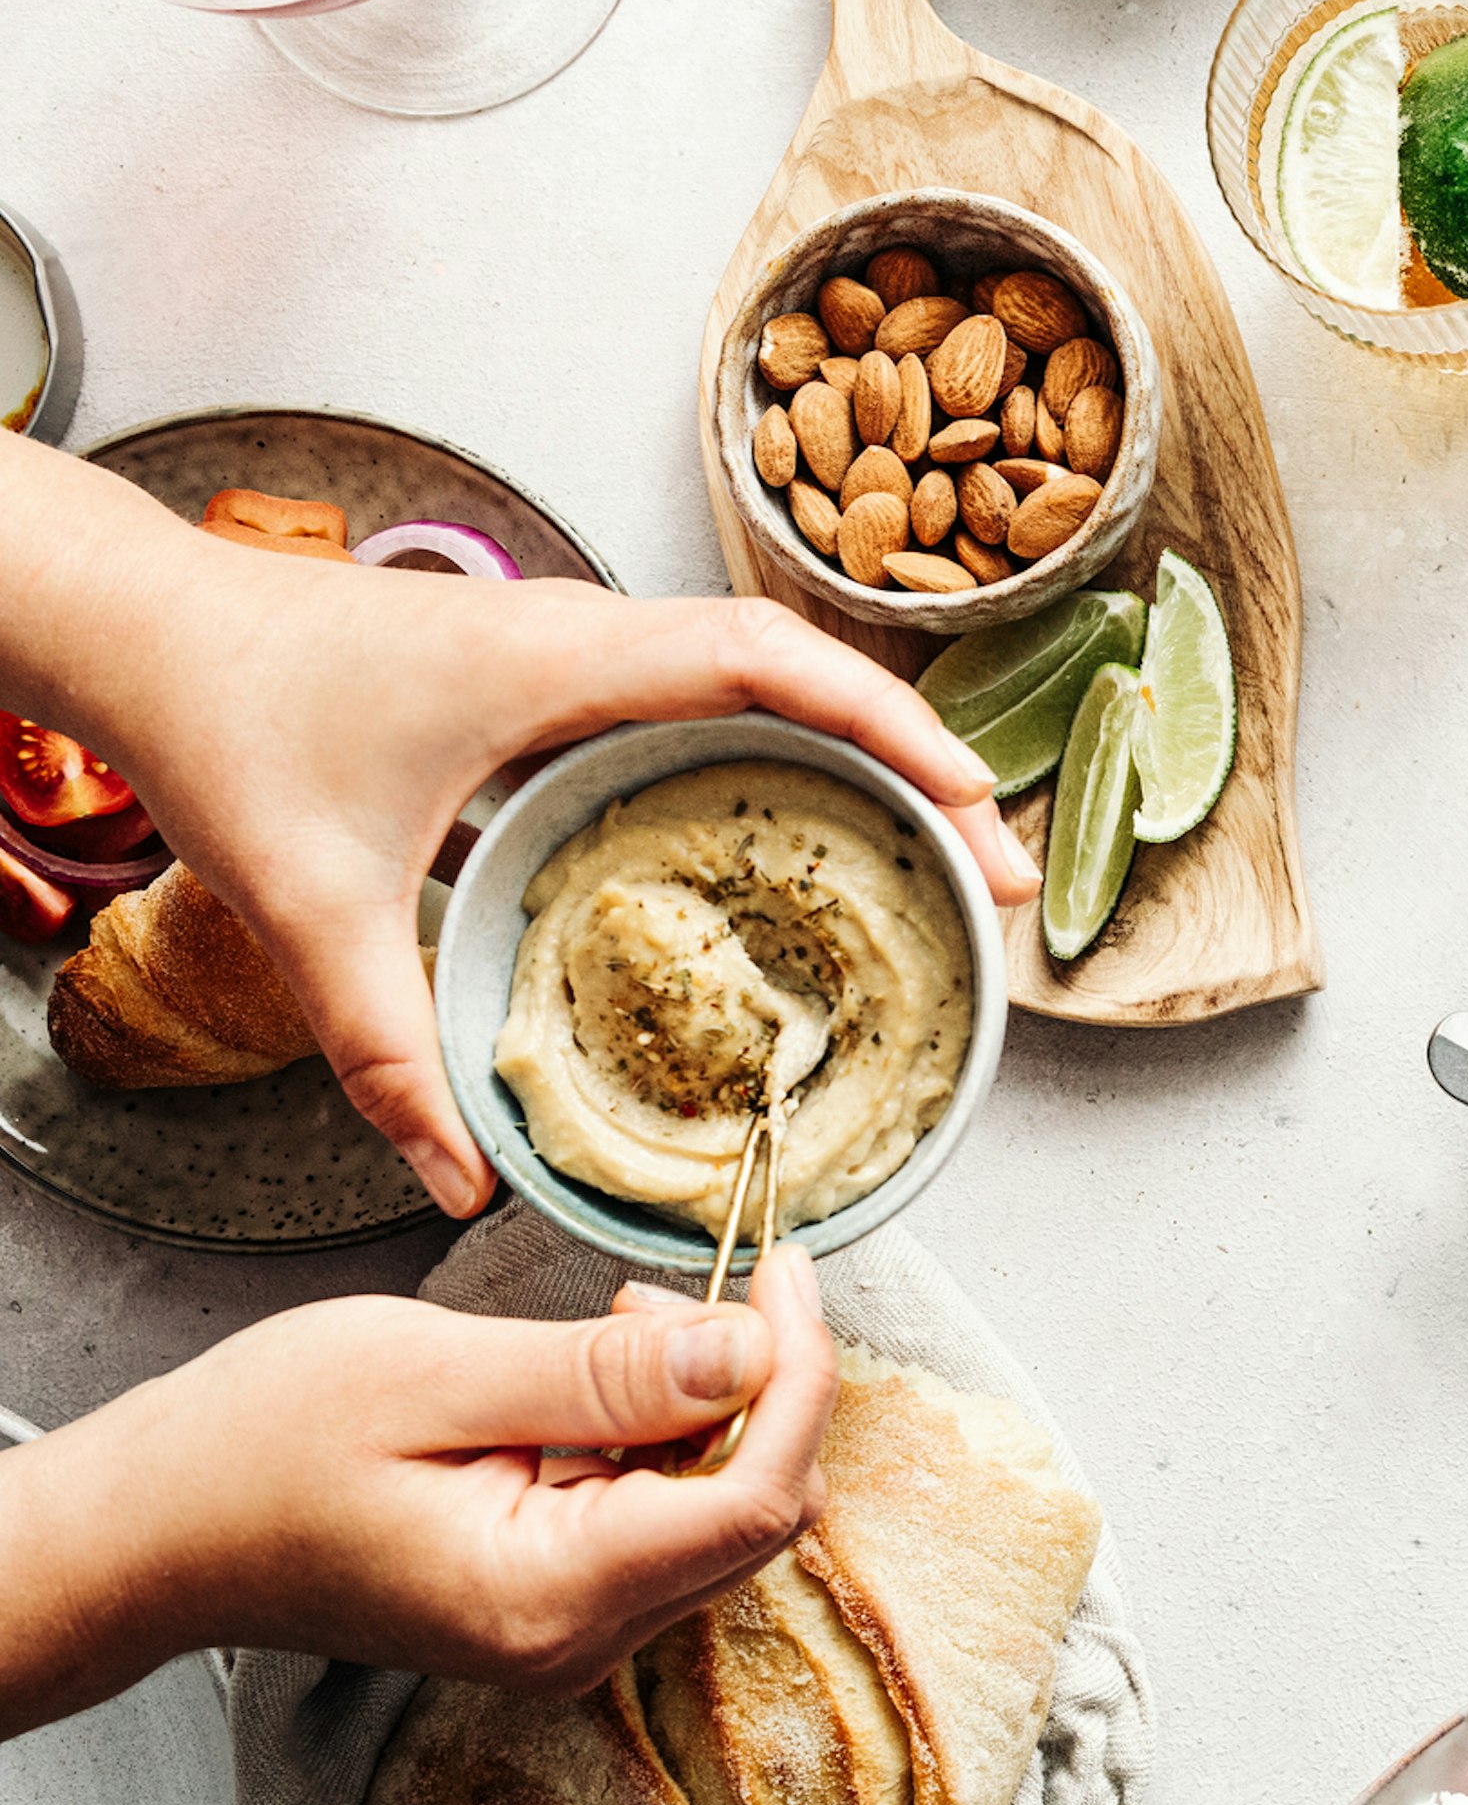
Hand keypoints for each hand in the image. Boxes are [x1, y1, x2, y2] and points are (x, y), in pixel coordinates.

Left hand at [0, 431, 1034, 1213]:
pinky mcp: (554, 676)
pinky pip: (711, 700)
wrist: (136, 628)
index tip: (972, 809)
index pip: (776, 662)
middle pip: (810, 672)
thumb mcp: (304, 909)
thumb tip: (458, 1177)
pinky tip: (806, 834)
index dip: (894, 727)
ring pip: (768, 680)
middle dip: (919, 759)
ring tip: (937, 852)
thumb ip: (383, 1053)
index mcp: (564, 659)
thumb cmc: (220, 723)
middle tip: (993, 866)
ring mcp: (578, 651)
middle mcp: (592, 638)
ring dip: (864, 752)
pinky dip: (789, 754)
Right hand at [0, 1248, 834, 1738]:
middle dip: (754, 1387)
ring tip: (616, 1323)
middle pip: (758, 1510)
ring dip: (704, 1406)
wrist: (153, 1533)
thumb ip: (603, 1373)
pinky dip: (658, 1437)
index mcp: (552, 1597)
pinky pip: (663, 1521)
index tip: (788, 1271)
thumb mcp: (433, 1373)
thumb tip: (751, 1352)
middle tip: (675, 1289)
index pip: (761, 1498)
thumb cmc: (254, 1449)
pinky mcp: (557, 1607)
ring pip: (720, 1513)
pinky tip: (594, 1379)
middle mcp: (579, 1640)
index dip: (800, 1376)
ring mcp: (571, 1634)